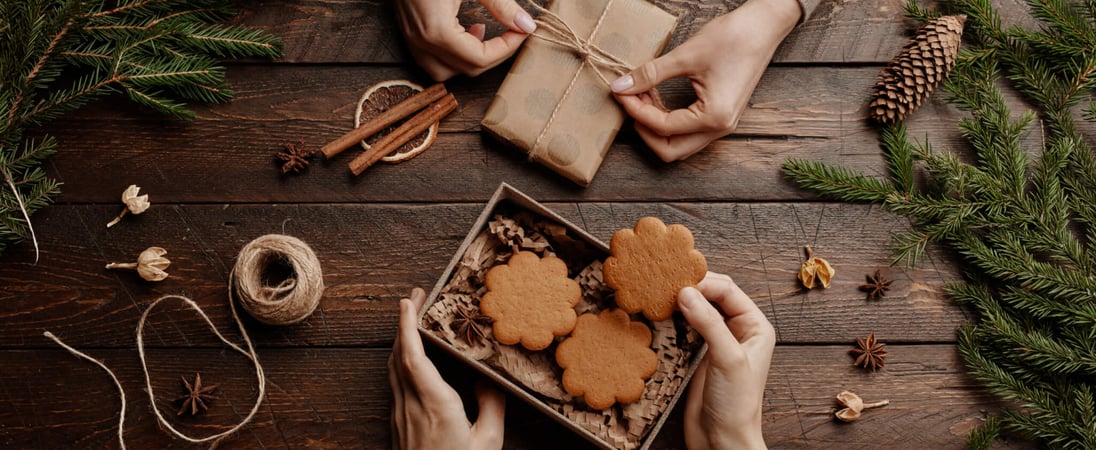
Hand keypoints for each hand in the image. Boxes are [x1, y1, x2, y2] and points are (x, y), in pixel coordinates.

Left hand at [388, 288, 506, 449]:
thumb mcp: (488, 442)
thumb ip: (491, 405)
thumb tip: (488, 379)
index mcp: (435, 405)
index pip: (413, 357)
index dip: (408, 326)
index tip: (408, 301)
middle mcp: (411, 407)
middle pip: (398, 356)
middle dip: (404, 323)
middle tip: (416, 298)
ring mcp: (400, 417)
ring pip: (393, 369)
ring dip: (400, 341)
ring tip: (414, 321)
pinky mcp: (398, 426)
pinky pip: (395, 385)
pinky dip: (402, 362)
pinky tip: (413, 359)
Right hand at [395, 0, 536, 80]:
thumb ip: (501, 6)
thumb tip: (526, 25)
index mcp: (436, 31)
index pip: (480, 58)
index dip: (507, 48)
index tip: (522, 31)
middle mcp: (421, 41)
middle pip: (466, 69)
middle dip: (494, 54)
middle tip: (512, 33)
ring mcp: (411, 38)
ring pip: (445, 71)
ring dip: (469, 60)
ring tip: (483, 34)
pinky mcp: (408, 31)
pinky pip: (430, 59)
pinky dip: (451, 54)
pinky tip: (464, 31)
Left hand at [610, 0, 801, 161]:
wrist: (764, 26)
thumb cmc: (733, 38)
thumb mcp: (686, 55)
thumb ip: (651, 74)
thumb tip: (621, 86)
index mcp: (715, 118)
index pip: (663, 127)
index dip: (636, 110)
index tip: (620, 91)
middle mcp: (720, 128)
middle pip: (670, 151)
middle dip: (645, 131)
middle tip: (630, 102)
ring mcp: (722, 124)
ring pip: (679, 144)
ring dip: (656, 127)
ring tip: (642, 96)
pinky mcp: (721, 115)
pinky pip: (688, 130)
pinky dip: (669, 120)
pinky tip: (658, 97)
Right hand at [677, 273, 775, 449]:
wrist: (722, 440)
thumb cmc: (737, 405)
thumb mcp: (726, 359)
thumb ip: (709, 323)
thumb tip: (686, 293)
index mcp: (755, 326)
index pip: (728, 290)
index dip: (703, 282)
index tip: (677, 281)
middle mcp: (739, 330)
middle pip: (713, 295)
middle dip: (692, 287)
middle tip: (665, 284)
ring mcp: (718, 341)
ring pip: (699, 308)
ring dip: (682, 300)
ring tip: (660, 294)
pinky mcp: (700, 353)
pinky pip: (687, 326)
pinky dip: (675, 317)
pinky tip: (662, 314)